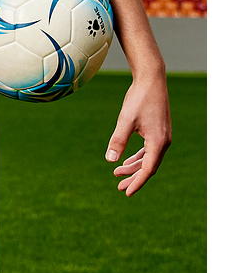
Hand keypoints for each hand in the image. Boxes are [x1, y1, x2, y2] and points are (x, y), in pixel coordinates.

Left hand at [104, 73, 171, 195]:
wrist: (150, 80)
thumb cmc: (138, 99)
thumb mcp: (125, 120)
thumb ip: (118, 140)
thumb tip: (109, 160)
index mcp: (158, 142)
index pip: (148, 169)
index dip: (137, 182)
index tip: (126, 192)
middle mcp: (164, 141)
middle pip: (149, 166)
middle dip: (133, 177)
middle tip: (119, 187)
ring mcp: (162, 136)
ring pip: (148, 158)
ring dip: (134, 166)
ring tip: (118, 172)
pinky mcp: (158, 130)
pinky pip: (149, 149)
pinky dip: (139, 156)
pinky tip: (127, 159)